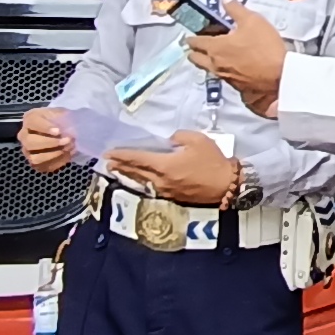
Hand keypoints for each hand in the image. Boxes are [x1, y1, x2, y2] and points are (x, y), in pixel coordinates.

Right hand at [17, 106, 74, 172]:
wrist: (60, 130)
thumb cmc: (59, 119)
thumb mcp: (62, 113)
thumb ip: (64, 119)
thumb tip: (70, 130)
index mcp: (30, 119)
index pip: (32, 122)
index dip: (44, 127)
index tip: (58, 131)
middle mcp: (24, 135)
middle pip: (30, 142)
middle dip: (50, 143)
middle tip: (67, 140)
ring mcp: (28, 151)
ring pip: (35, 158)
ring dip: (54, 155)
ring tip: (69, 148)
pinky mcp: (35, 163)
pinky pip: (43, 167)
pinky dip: (57, 162)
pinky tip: (67, 155)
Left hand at [106, 130, 240, 206]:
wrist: (227, 186)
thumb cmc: (212, 161)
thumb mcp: (197, 140)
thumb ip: (178, 137)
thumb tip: (168, 141)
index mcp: (164, 166)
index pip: (137, 159)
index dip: (122, 155)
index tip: (109, 153)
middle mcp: (161, 180)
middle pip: (135, 173)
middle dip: (120, 166)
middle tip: (108, 162)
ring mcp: (166, 191)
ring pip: (142, 182)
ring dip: (129, 175)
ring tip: (118, 170)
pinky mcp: (173, 197)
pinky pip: (152, 187)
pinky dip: (142, 181)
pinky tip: (140, 180)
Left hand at [183, 6, 287, 106]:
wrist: (279, 75)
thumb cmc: (264, 45)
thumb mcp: (252, 20)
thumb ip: (235, 8)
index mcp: (215, 47)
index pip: (194, 43)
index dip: (191, 38)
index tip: (190, 35)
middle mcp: (215, 64)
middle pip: (196, 59)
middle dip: (194, 52)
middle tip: (198, 46)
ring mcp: (225, 77)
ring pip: (208, 69)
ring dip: (207, 62)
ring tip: (214, 55)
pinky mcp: (236, 87)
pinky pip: (222, 76)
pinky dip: (222, 70)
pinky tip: (231, 66)